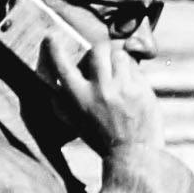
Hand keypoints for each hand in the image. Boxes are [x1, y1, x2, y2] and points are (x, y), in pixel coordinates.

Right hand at [52, 21, 161, 153]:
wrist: (133, 155)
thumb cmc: (102, 140)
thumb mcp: (76, 124)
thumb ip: (62, 104)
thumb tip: (52, 86)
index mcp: (79, 99)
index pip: (63, 66)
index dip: (55, 49)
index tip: (52, 38)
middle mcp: (100, 90)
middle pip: (97, 50)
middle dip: (99, 52)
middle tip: (101, 61)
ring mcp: (123, 88)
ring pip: (119, 55)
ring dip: (117, 61)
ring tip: (118, 75)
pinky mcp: (141, 89)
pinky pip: (135, 68)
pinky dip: (131, 74)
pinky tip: (130, 88)